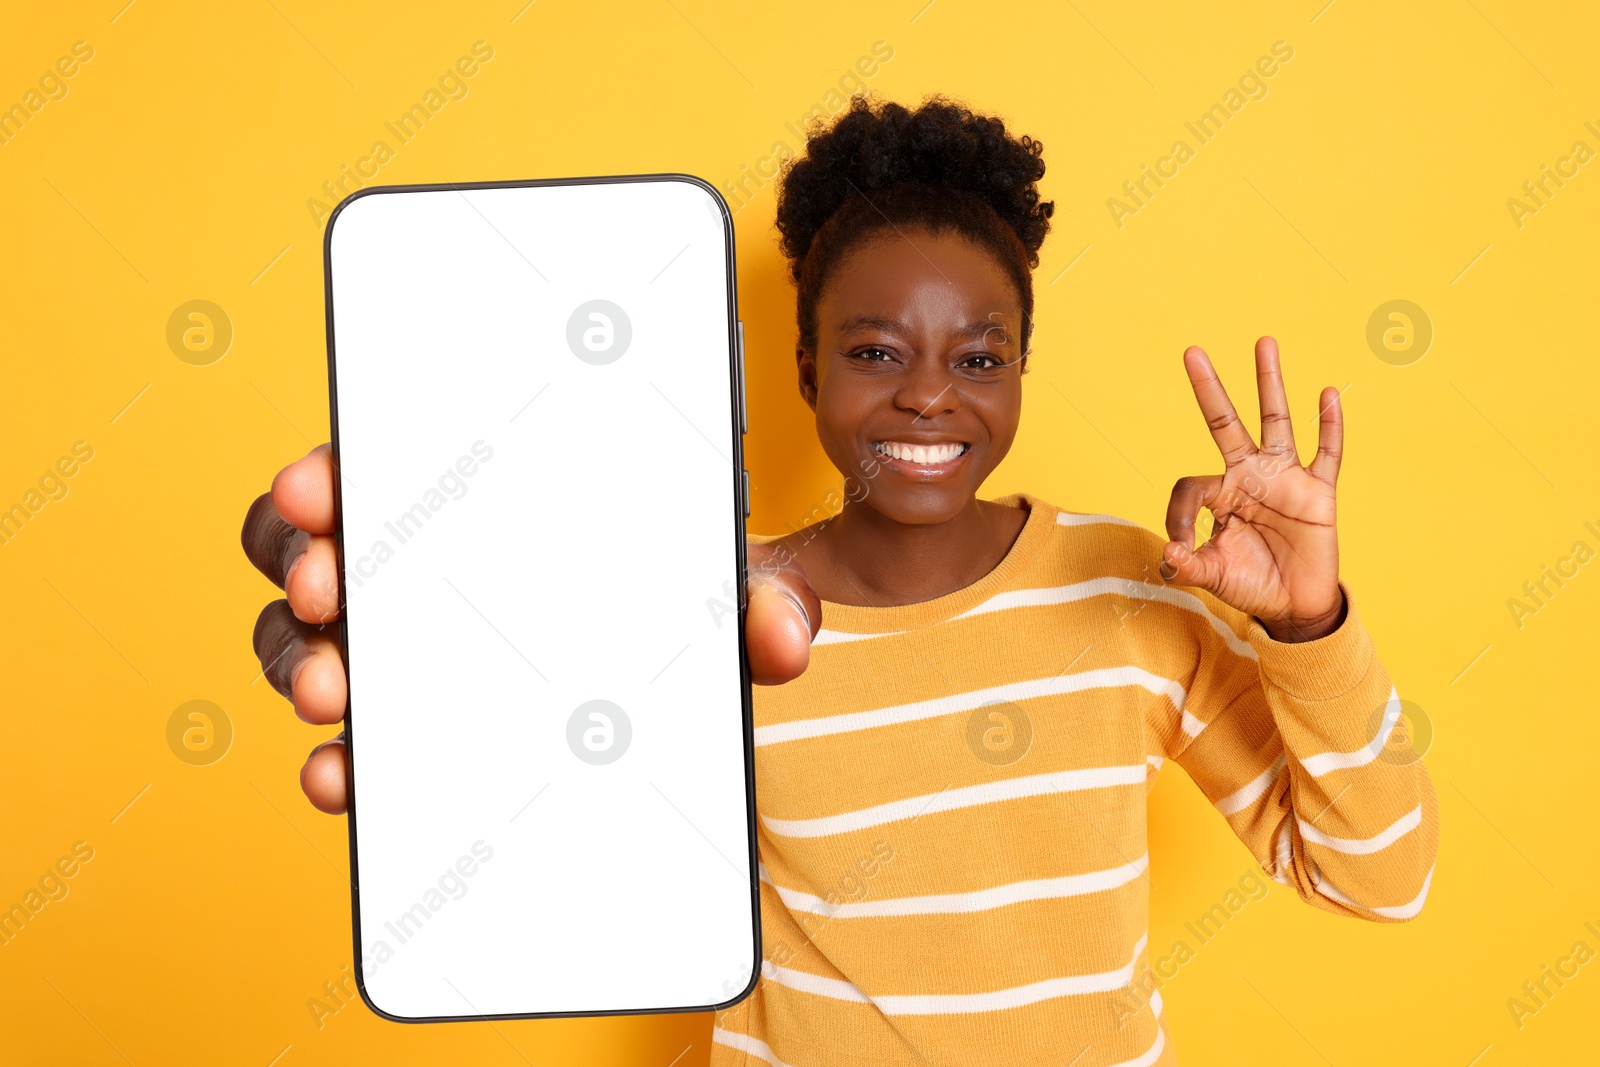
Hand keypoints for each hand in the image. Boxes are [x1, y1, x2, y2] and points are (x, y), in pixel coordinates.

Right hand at [242, 445, 818, 813]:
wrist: (677, 712)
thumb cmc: (679, 616)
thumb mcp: (725, 594)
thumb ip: (761, 602)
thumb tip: (781, 638)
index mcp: (484, 502)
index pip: (381, 462)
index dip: (334, 467)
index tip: (324, 484)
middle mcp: (424, 566)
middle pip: (316, 546)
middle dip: (302, 559)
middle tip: (325, 586)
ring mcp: (403, 650)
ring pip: (304, 638)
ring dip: (299, 657)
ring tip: (331, 688)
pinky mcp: (405, 731)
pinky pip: (345, 741)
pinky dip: (335, 760)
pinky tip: (343, 777)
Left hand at [1160, 337, 1344, 642]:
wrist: (1294, 604)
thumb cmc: (1251, 584)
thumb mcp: (1214, 576)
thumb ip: (1189, 566)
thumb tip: (1167, 553)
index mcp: (1221, 493)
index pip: (1190, 484)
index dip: (1178, 514)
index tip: (1180, 545)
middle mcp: (1250, 475)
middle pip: (1225, 422)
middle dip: (1209, 389)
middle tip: (1191, 352)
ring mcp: (1285, 478)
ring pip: (1276, 421)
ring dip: (1269, 383)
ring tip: (1263, 342)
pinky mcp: (1318, 492)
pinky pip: (1326, 452)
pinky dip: (1329, 425)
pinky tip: (1327, 394)